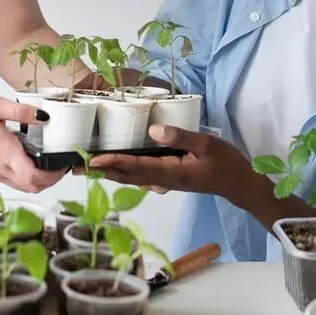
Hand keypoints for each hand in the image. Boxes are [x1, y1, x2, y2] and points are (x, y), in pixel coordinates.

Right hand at [0, 96, 66, 192]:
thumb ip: (20, 111)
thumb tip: (44, 116)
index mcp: (4, 153)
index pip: (33, 177)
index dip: (52, 175)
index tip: (63, 164)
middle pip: (31, 187)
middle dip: (50, 180)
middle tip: (60, 164)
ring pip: (23, 187)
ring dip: (39, 181)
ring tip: (49, 163)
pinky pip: (13, 181)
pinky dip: (26, 177)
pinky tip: (29, 160)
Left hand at [89, 124, 252, 201]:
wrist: (239, 185)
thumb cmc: (226, 164)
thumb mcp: (207, 145)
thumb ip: (181, 137)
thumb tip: (153, 130)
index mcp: (170, 171)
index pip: (135, 167)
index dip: (112, 162)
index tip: (92, 160)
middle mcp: (163, 180)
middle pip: (126, 177)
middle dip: (101, 172)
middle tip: (76, 168)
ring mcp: (165, 182)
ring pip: (131, 179)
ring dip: (109, 173)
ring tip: (89, 168)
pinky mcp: (169, 179)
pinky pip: (140, 178)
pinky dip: (124, 173)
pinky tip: (117, 169)